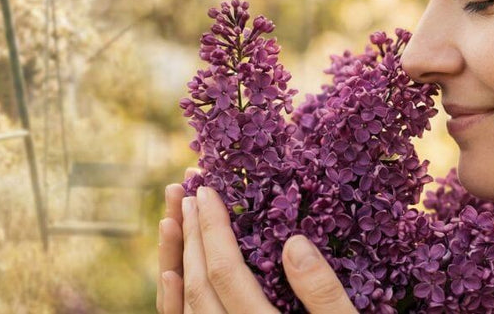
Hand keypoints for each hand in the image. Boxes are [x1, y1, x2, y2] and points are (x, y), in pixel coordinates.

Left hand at [157, 170, 356, 313]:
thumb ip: (323, 296)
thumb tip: (293, 242)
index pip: (225, 274)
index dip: (213, 229)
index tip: (207, 191)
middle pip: (197, 286)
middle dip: (190, 235)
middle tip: (186, 192)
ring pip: (183, 307)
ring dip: (175, 259)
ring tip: (171, 220)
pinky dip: (172, 301)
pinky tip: (171, 275)